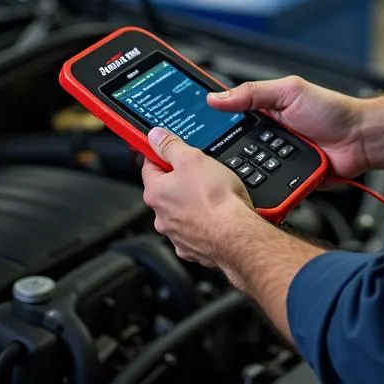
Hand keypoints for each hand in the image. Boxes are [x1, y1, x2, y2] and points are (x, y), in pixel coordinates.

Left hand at [141, 126, 252, 267]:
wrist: (235, 234)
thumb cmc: (215, 199)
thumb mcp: (193, 158)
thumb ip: (171, 146)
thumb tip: (155, 136)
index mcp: (156, 193)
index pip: (149, 166)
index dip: (160, 154)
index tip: (168, 149)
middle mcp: (161, 216)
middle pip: (166, 189)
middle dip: (180, 179)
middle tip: (200, 171)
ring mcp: (177, 234)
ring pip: (180, 210)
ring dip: (192, 201)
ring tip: (213, 193)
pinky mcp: (193, 246)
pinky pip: (195, 228)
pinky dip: (203, 220)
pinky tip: (217, 213)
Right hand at [207, 75, 369, 178]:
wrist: (361, 140)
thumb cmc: (332, 110)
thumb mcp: (290, 91)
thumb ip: (254, 92)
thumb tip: (217, 97)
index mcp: (262, 112)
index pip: (226, 118)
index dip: (206, 124)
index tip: (184, 130)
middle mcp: (265, 137)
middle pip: (231, 149)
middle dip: (219, 155)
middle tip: (201, 160)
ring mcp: (275, 160)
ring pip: (245, 171)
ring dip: (239, 173)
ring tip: (225, 176)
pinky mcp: (285, 181)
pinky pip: (265, 187)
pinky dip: (259, 189)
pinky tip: (250, 190)